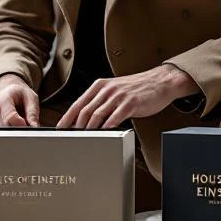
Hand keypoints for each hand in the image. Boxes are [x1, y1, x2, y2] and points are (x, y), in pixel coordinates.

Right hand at [0, 74, 39, 126]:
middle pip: (5, 126)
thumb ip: (33, 112)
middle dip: (18, 129)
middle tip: (25, 123)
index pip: (10, 117)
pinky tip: (10, 122)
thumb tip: (34, 126)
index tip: (28, 125)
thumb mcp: (31, 98)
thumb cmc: (20, 94)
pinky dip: (6, 130)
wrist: (8, 90)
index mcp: (4, 98)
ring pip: (1, 131)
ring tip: (17, 121)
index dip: (21, 124)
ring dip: (12, 130)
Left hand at [57, 64, 199, 129]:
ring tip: (84, 139)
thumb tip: (86, 118)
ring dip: (89, 129)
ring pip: (97, 115)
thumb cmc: (137, 88)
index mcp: (100, 85)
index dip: (67, 117)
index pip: (78, 103)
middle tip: (71, 138)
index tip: (60, 128)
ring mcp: (118, 96)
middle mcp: (106, 89)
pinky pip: (115, 118)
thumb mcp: (114, 90)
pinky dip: (107, 128)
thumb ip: (101, 101)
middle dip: (76, 126)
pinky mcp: (130, 103)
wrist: (160, 81)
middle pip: (85, 110)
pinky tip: (103, 135)